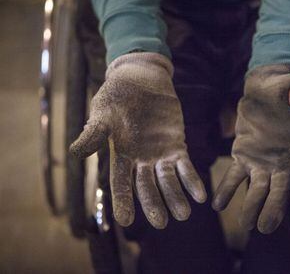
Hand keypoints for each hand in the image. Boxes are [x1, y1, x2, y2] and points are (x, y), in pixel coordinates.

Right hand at [70, 53, 206, 227]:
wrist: (142, 79)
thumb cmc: (118, 95)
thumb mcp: (103, 113)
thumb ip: (95, 133)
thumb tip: (75, 153)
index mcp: (121, 154)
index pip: (121, 182)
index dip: (123, 201)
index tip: (126, 221)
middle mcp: (141, 159)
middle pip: (147, 186)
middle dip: (154, 204)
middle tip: (162, 224)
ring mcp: (160, 153)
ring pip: (168, 181)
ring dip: (176, 197)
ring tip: (184, 215)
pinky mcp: (176, 145)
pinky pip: (186, 166)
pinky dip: (192, 180)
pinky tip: (201, 196)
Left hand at [212, 65, 289, 232]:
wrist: (270, 84)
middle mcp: (282, 166)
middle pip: (278, 194)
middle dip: (272, 210)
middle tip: (264, 227)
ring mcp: (261, 162)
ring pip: (257, 189)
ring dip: (250, 206)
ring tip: (244, 224)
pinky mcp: (242, 154)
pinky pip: (234, 175)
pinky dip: (227, 189)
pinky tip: (218, 205)